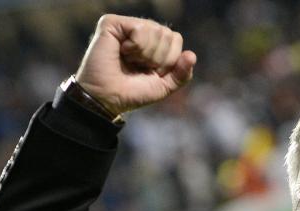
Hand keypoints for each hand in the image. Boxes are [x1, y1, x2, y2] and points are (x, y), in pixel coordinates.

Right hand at [74, 14, 196, 115]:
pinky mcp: (112, 23)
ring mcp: (126, 25)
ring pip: (156, 30)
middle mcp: (140, 31)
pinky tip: (121, 52)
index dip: (169, 60)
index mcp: (153, 43)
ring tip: (129, 60)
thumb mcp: (163, 87)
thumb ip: (182, 74)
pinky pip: (140, 29)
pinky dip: (135, 47)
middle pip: (168, 34)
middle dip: (158, 58)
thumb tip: (192, 55)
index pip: (176, 39)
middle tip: (138, 67)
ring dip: (145, 54)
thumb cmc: (132, 93)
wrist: (107, 99)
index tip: (151, 72)